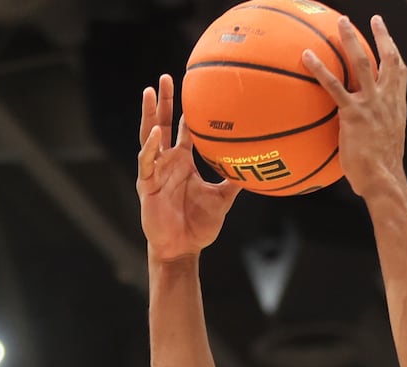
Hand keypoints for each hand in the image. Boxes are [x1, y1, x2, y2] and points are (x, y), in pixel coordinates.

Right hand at [137, 73, 242, 263]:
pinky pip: (147, 162)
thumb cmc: (199, 225)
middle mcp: (168, 162)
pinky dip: (151, 147)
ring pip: (149, 136)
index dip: (185, 109)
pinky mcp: (147, 185)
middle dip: (163, 101)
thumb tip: (258, 167)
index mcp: (183, 162)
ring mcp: (156, 172)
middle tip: (166, 77)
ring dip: (149, 114)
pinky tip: (156, 133)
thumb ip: (235, 181)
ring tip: (149, 91)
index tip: (190, 86)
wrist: (183, 249)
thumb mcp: (223, 199)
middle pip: (162, 124)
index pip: (183, 129)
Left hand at [302, 15, 406, 199]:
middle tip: (374, 19)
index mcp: (396, 106)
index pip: (399, 74)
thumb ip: (372, 134)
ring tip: (342, 22)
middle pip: (387, 59)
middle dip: (381, 36)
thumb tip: (359, 139)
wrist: (383, 179)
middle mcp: (386, 100)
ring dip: (351, 40)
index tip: (390, 41)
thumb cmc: (380, 173)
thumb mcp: (382, 147)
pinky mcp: (353, 113)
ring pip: (361, 63)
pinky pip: (333, 86)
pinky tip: (306, 57)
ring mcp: (370, 104)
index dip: (395, 54)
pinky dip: (319, 69)